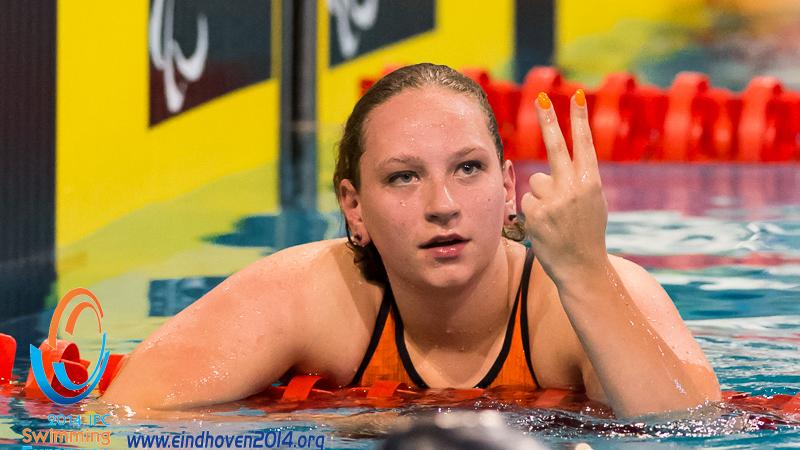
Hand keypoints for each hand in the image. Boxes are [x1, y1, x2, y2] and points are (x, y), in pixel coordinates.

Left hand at [520, 91, 608, 286]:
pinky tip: (545, 227)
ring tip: (554, 218)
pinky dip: (532, 212)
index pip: (584, 144)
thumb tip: (549, 169)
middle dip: (548, 120)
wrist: (582, 268)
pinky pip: (527, 200)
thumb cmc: (586, 234)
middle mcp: (574, 187)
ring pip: (536, 181)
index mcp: (592, 182)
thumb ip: (577, 182)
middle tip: (540, 98)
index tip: (577, 95)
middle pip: (555, 146)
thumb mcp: (592, 203)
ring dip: (540, 196)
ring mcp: (554, 200)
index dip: (579, 119)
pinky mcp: (536, 213)